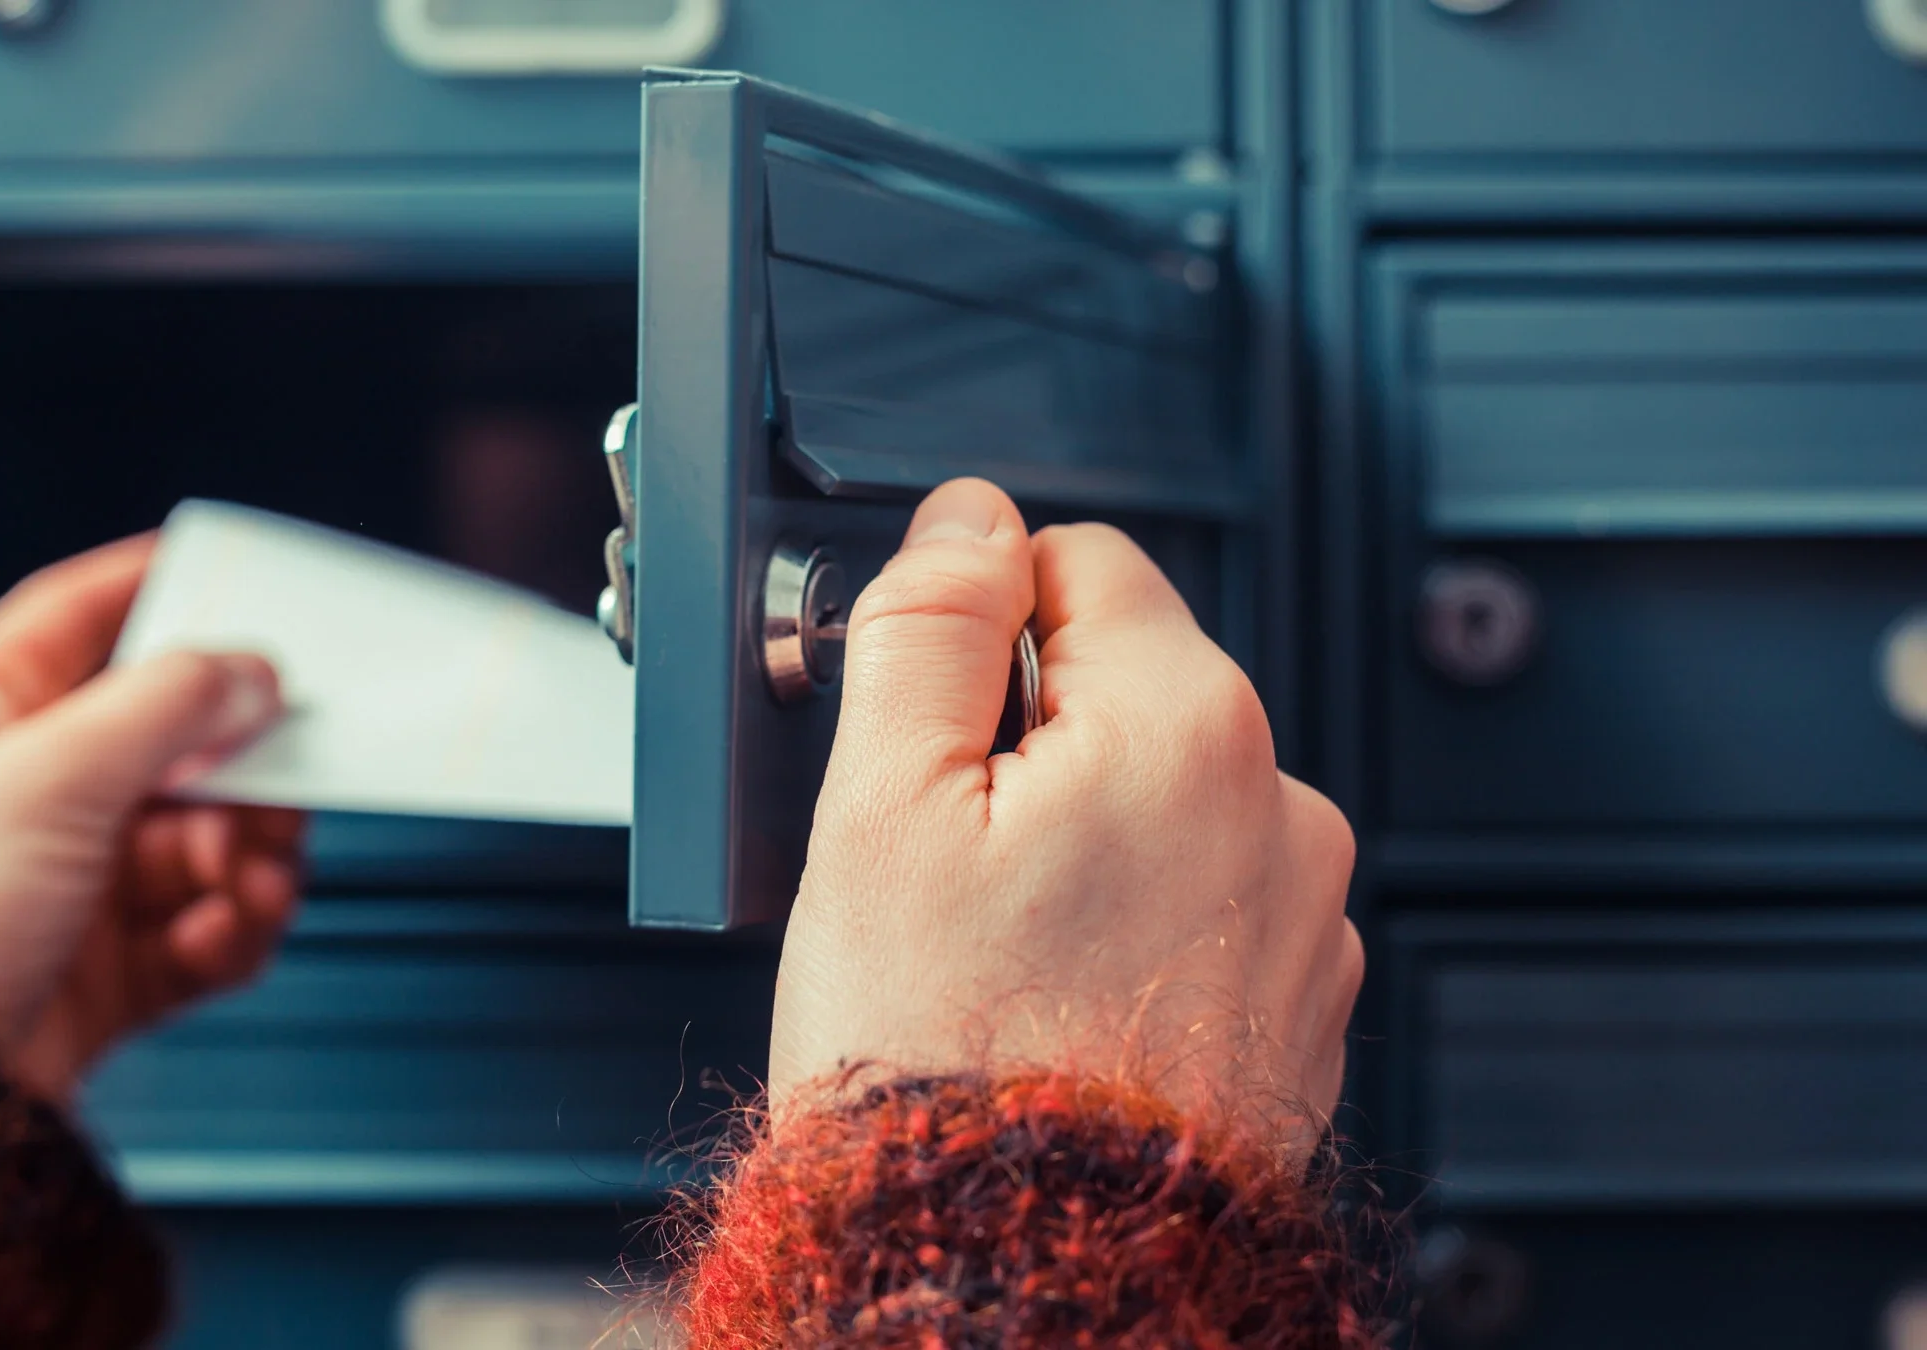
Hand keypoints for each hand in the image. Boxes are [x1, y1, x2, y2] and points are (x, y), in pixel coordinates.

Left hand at [0, 536, 307, 1101]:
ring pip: (206, 839)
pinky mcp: (108, 965)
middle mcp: (31, 790)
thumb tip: (247, 671)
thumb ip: (168, 705)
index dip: (158, 586)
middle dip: (240, 768)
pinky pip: (205, 927)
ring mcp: (72, 881)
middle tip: (281, 780)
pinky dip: (231, 930)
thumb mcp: (53, 773)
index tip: (237, 573)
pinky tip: (222, 933)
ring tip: (251, 879)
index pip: (82, 616)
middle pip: (175, 741)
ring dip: (248, 857)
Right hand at [771, 480, 1360, 1148]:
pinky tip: (1060, 994)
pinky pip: (1206, 904)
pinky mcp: (1299, 1007)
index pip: (1080, 562)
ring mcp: (1304, 917)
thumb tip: (967, 519)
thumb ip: (929, 625)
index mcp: (1187, 725)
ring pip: (1163, 799)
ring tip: (1001, 946)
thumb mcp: (880, 808)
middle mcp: (1282, 807)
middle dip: (1028, 740)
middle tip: (944, 860)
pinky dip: (1136, 924)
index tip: (927, 722)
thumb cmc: (945, 1059)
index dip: (976, 625)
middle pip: (1126, 685)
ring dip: (1085, 836)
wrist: (1024, 1269)